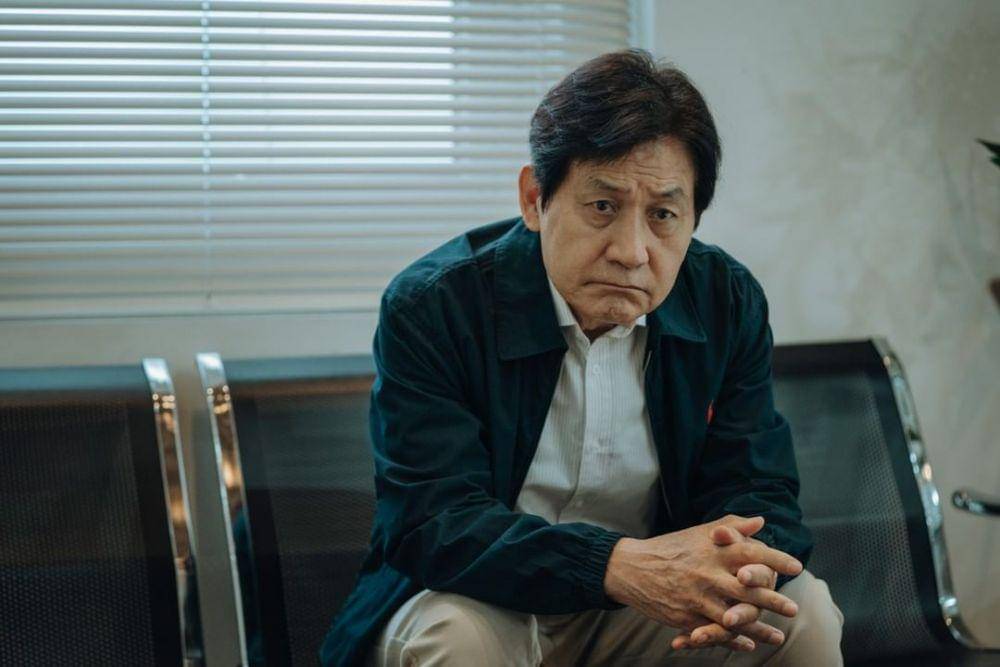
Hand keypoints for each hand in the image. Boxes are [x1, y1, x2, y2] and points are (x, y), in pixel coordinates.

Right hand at [603, 515, 801, 652]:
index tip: (796, 566)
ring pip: (733, 616)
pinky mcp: (687, 617)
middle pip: (746, 588)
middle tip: (793, 609)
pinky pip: (715, 631)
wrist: (633, 568)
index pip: (750, 552)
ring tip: (778, 637)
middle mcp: (707, 573)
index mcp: (713, 550)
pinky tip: (748, 645)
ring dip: (758, 628)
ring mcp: (697, 597)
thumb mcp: (700, 532)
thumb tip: (760, 522)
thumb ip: (732, 526)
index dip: (775, 559)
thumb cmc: (672, 547)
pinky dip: (733, 640)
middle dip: (772, 600)